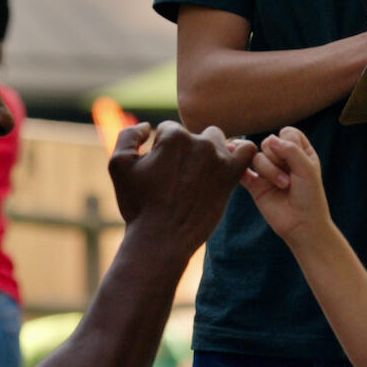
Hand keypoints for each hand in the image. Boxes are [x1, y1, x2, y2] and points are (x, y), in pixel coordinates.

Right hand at [107, 121, 255, 254]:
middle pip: (194, 134)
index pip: (168, 130)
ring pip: (217, 140)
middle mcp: (198, 143)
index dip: (160, 150)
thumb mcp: (118, 165)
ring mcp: (218, 159)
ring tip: (198, 177)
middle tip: (178, 177)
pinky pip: (247, 151)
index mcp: (173, 137)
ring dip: (209, 152)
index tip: (159, 172)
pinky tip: (227, 166)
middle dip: (186, 150)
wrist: (161, 239)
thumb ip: (129, 135)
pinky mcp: (231, 176)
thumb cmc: (139, 205)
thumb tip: (148, 126)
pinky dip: (240, 152)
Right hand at [240, 127, 330, 248]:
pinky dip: (238, 167)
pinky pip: (241, 171)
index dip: (288, 142)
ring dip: (269, 170)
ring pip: (256, 156)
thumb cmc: (310, 197)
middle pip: (268, 143)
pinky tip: (236, 163)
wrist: (302, 225)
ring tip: (282, 186)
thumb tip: (269, 139)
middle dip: (277, 159)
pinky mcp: (255, 185)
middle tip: (290, 178)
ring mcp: (267, 172)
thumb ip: (290, 150)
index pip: (287, 132)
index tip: (296, 159)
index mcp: (299, 151)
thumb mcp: (307, 169)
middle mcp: (282, 159)